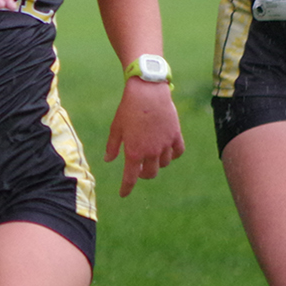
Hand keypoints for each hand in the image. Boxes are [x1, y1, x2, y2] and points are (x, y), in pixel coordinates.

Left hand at [103, 78, 183, 196]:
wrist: (148, 91)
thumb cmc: (128, 108)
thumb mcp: (116, 127)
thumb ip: (112, 146)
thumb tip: (108, 160)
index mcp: (134, 152)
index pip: (130, 178)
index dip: (126, 188)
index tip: (123, 194)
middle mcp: (151, 151)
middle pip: (150, 174)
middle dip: (143, 174)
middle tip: (138, 169)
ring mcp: (165, 144)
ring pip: (164, 164)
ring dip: (157, 163)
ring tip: (151, 155)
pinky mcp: (175, 135)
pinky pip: (177, 152)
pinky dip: (172, 155)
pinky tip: (167, 151)